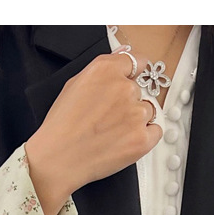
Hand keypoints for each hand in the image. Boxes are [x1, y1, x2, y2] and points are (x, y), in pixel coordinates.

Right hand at [24, 49, 162, 214]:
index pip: (136, 62)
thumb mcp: (74, 85)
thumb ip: (104, 69)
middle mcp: (125, 88)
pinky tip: (124, 141)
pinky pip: (155, 131)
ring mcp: (136, 114)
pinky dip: (145, 136)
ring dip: (135, 119)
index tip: (131, 80)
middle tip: (107, 118)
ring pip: (148, 111)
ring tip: (112, 132)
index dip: (133, 73)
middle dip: (127, 102)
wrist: (58, 158)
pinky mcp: (142, 138)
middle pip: (139, 90)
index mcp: (106, 70)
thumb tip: (125, 55)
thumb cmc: (61, 126)